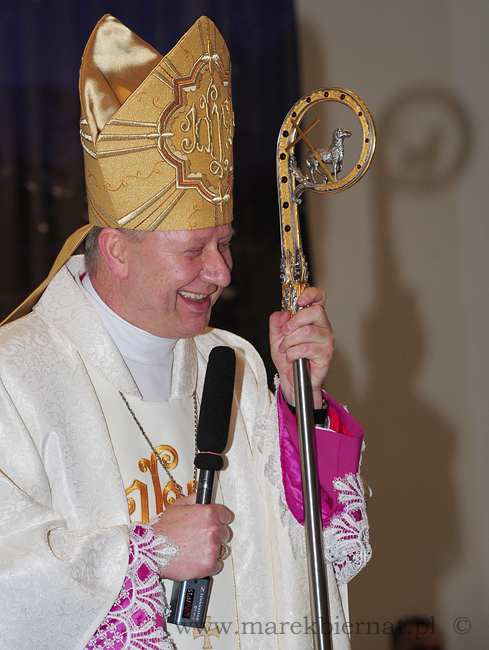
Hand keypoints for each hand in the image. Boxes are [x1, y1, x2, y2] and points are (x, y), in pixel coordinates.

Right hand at [152, 493, 231, 580]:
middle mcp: (213, 529)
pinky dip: (208, 565)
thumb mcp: (178, 505)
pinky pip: (216, 565)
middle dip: (215, 536)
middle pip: (224, 533)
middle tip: (200, 539)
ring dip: (212, 550)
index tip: (216, 524)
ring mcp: (212, 548)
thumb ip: (194, 498)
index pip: (226, 516)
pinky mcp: (209, 565)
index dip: (219, 520)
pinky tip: (197, 560)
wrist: (152, 551)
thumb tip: (202, 497)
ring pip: (221, 550)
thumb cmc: (163, 530)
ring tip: (196, 550)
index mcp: (208, 513)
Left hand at [269, 287, 333, 408]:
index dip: (311, 294)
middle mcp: (322, 326)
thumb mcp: (275, 335)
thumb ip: (276, 321)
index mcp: (312, 317)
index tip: (299, 300)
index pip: (319, 298)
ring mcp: (326, 339)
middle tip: (285, 332)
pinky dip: (293, 353)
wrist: (289, 378)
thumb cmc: (287, 356)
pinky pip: (307, 348)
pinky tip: (292, 357)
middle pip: (315, 312)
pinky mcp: (326, 354)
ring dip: (290, 341)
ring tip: (286, 349)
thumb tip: (284, 314)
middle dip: (295, 322)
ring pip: (307, 331)